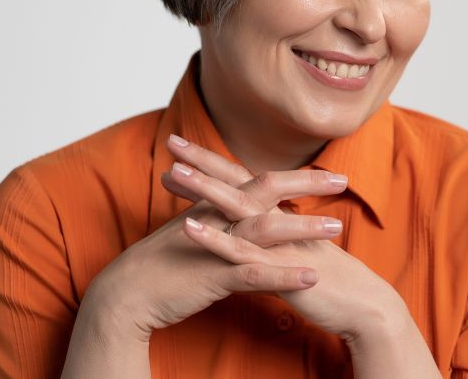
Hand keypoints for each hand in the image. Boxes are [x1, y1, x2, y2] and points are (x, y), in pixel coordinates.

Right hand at [81, 142, 346, 340]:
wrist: (124, 294)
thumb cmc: (162, 266)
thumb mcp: (196, 234)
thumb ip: (223, 222)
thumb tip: (248, 215)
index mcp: (216, 207)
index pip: (262, 182)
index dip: (297, 175)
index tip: (330, 173)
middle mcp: (218, 218)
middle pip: (268, 189)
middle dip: (307, 183)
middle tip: (343, 180)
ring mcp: (216, 246)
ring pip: (266, 229)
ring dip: (304, 226)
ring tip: (338, 228)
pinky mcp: (212, 276)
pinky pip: (253, 275)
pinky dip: (284, 275)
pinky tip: (312, 277)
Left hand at [162, 137, 408, 342]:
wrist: (365, 306)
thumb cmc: (334, 285)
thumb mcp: (299, 258)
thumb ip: (277, 246)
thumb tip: (255, 242)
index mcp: (282, 218)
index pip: (244, 183)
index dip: (215, 166)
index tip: (184, 153)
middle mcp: (280, 221)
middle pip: (238, 182)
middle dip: (204, 161)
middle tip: (172, 140)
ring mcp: (279, 242)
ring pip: (237, 208)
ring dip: (204, 188)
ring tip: (173, 171)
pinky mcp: (278, 268)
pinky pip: (241, 251)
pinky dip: (214, 237)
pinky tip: (188, 225)